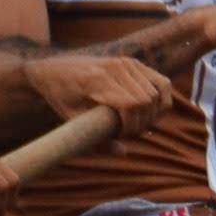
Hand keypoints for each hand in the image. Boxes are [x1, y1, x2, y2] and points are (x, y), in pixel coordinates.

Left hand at [29, 51, 180, 135]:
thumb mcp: (72, 120)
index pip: (133, 104)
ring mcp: (127, 62)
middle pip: (148, 100)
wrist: (52, 69)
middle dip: (142, 122)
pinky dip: (162, 99)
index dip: (132, 126)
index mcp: (98, 79)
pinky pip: (162, 83)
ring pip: (157, 93)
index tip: (120, 136)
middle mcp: (116, 67)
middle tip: (127, 133)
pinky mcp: (134, 63)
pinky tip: (149, 111)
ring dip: (152, 114)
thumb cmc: (60, 97)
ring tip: (136, 123)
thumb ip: (97, 138)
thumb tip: (123, 152)